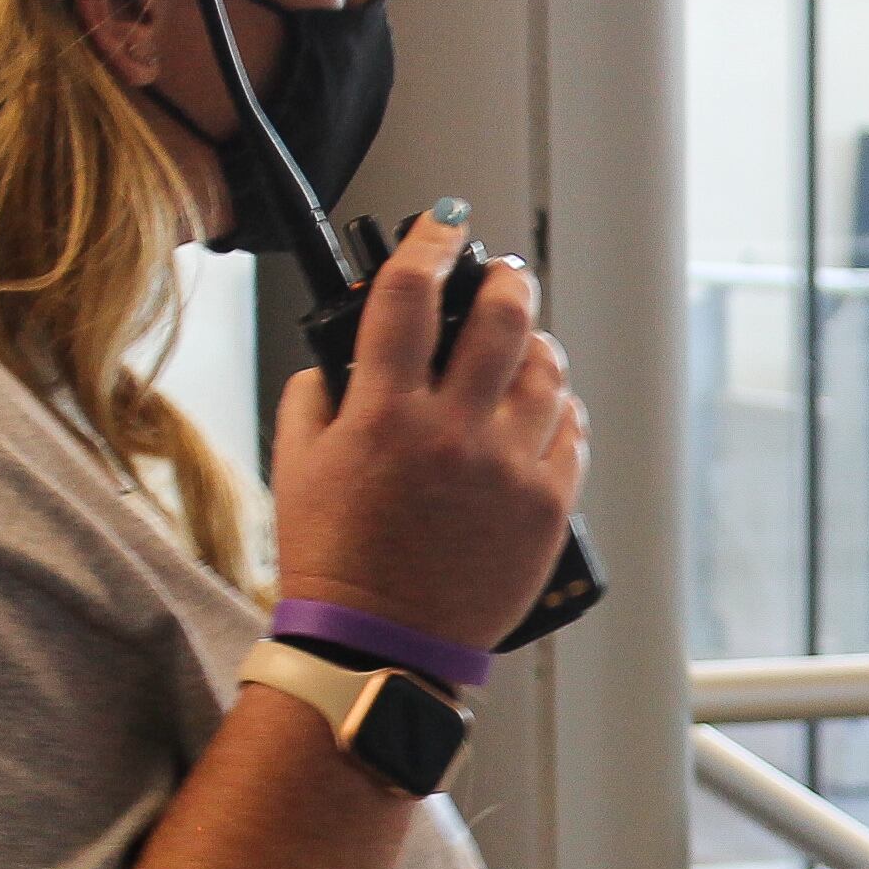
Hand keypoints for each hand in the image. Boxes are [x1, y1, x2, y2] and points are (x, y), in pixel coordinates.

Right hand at [270, 205, 586, 655]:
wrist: (380, 644)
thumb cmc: (334, 557)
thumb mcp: (297, 464)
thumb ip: (317, 393)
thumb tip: (344, 348)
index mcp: (384, 413)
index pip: (411, 294)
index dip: (430, 243)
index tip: (442, 224)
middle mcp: (452, 431)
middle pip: (503, 318)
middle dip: (507, 281)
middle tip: (504, 276)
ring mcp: (507, 468)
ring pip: (548, 371)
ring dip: (537, 344)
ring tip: (524, 345)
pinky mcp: (546, 506)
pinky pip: (572, 430)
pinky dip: (560, 407)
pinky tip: (542, 407)